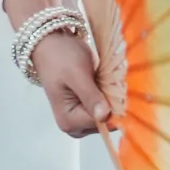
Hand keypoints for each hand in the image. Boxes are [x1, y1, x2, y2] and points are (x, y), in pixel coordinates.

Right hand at [4, 0, 110, 139]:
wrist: (49, 43)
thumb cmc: (60, 57)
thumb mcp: (76, 75)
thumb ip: (90, 96)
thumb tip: (104, 116)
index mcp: (69, 121)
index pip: (102, 123)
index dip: (114, 107)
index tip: (120, 89)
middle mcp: (74, 126)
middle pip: (106, 122)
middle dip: (113, 104)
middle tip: (111, 81)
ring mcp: (79, 118)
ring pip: (107, 115)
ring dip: (112, 99)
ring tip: (106, 80)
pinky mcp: (84, 109)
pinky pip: (104, 108)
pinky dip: (108, 96)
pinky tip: (105, 82)